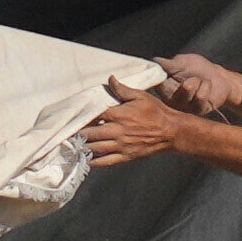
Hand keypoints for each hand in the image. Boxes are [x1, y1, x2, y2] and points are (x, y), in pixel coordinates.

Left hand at [79, 85, 212, 172]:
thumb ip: (122, 89)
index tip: (74, 118)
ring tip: (75, 144)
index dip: (82, 117)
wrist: (172, 132)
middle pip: (90, 134)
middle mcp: (117, 131)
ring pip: (95, 148)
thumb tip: (110, 79)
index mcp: (119, 115)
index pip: (93, 116)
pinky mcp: (126, 157)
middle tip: (70, 133)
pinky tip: (86, 159)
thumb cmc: (156, 112)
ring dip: (83, 147)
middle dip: (79, 134)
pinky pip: (105, 161)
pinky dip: (94, 162)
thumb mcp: (140, 96)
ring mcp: (121, 146)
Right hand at [151, 53, 241, 115]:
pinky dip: (206, 86)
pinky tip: (207, 88)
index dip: (157, 78)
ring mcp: (184, 108)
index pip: (153, 83)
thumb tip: (152, 62)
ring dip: (197, 80)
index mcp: (163, 88)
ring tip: (199, 81)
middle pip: (170, 86)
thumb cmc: (197, 68)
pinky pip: (201, 95)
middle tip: (189, 78)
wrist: (219, 77)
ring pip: (187, 88)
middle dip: (181, 76)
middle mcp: (170, 100)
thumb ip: (168, 64)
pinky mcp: (198, 111)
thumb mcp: (181, 62)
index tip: (164, 74)